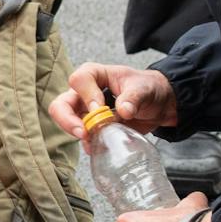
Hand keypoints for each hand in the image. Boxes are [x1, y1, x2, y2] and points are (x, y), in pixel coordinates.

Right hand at [49, 63, 178, 139]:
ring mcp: (85, 111)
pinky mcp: (92, 127)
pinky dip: (89, 144)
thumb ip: (133, 97)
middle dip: (67, 120)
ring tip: (94, 140)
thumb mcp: (144, 88)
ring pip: (66, 122)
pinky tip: (100, 147)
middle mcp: (84, 93)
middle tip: (83, 132)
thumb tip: (123, 110)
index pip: (78, 80)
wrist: (159, 105)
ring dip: (78, 133)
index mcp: (95, 75)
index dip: (87, 95)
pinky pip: (82, 137)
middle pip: (61, 104)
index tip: (100, 108)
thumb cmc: (148, 88)